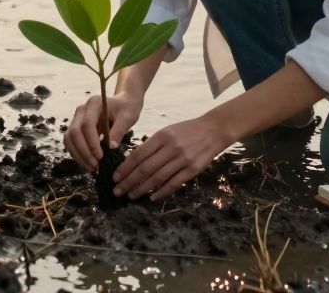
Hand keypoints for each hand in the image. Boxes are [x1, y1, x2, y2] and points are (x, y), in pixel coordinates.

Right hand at [63, 91, 143, 172]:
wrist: (122, 104)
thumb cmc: (126, 109)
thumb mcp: (127, 118)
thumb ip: (119, 131)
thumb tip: (110, 148)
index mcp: (94, 104)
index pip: (87, 124)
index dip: (91, 142)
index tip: (101, 156)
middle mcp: (81, 110)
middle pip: (74, 132)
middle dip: (84, 151)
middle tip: (96, 165)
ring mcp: (76, 119)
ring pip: (69, 139)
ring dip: (78, 155)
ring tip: (91, 167)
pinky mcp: (76, 128)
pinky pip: (71, 143)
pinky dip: (77, 154)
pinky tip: (88, 164)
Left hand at [112, 115, 232, 200]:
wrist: (213, 130)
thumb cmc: (186, 131)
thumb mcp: (167, 131)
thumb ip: (151, 145)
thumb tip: (133, 161)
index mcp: (161, 136)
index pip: (138, 154)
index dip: (125, 168)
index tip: (115, 177)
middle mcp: (170, 148)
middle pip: (145, 168)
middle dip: (128, 181)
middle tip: (117, 191)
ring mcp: (182, 159)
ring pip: (157, 178)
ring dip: (141, 189)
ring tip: (131, 196)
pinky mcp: (192, 170)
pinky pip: (173, 183)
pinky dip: (161, 192)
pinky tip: (152, 198)